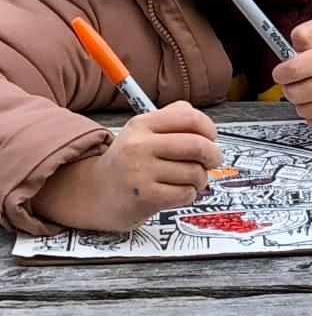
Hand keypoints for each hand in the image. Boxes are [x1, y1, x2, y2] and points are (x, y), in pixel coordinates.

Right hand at [31, 101, 220, 231]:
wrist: (94, 193)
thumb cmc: (129, 161)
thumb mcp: (143, 131)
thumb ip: (172, 118)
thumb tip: (204, 124)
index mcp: (142, 124)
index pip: (189, 117)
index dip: (209, 128)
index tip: (212, 138)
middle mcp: (139, 146)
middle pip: (197, 145)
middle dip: (213, 155)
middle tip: (213, 161)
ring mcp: (140, 172)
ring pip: (194, 172)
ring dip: (201, 178)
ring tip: (190, 180)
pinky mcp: (144, 197)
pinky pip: (186, 193)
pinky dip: (189, 194)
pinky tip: (178, 192)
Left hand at [273, 19, 311, 129]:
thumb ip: (305, 32)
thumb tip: (295, 45)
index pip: (295, 70)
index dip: (281, 72)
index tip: (281, 71)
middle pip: (295, 93)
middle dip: (290, 87)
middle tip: (298, 80)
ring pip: (303, 110)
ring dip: (301, 101)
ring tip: (311, 89)